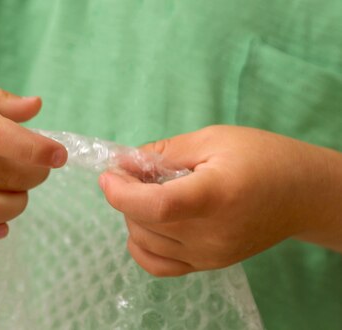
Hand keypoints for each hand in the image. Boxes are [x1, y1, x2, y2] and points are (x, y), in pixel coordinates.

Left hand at [100, 125, 340, 275]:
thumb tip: (123, 162)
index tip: (109, 174)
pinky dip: (140, 244)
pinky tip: (145, 222)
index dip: (122, 193)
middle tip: (132, 171)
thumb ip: (163, 152)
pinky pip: (157, 265)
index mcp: (216, 196)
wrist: (300, 194)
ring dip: (132, 215)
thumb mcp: (213, 139)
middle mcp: (211, 234)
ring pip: (144, 242)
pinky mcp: (207, 265)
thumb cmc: (261, 158)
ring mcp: (209, 255)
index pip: (156, 206)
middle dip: (124, 195)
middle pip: (144, 222)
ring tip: (147, 191)